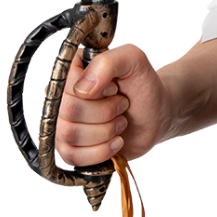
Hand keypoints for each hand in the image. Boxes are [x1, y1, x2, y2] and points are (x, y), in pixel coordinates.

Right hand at [55, 44, 171, 166]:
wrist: (154, 115)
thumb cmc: (142, 85)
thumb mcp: (134, 60)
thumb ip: (108, 62)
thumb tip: (82, 89)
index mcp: (72, 68)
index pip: (68, 83)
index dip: (97, 91)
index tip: (116, 89)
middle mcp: (62, 95)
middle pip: (68, 111)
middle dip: (105, 112)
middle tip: (123, 105)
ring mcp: (62, 122)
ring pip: (69, 134)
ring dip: (105, 131)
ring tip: (121, 122)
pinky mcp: (69, 148)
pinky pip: (72, 156)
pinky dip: (100, 151)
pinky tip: (116, 142)